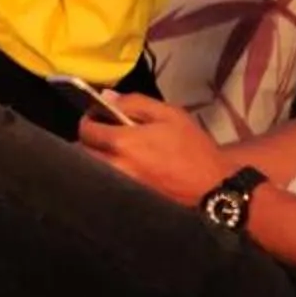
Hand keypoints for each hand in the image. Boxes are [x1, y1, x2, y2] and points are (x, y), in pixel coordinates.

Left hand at [77, 91, 232, 205]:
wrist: (213, 186)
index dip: (89, 119)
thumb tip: (106, 97)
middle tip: (104, 132)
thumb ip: (134, 102)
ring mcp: (119, 186)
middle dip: (89, 139)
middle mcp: (115, 167)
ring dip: (96, 156)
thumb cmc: (192, 147)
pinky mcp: (127, 199)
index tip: (98, 115)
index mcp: (122, 143)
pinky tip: (122, 166)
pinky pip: (105, 182)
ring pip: (92, 169)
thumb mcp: (169, 114)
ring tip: (113, 149)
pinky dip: (106, 173)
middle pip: (82, 152)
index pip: (85, 130)